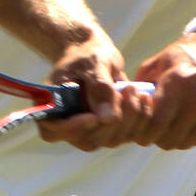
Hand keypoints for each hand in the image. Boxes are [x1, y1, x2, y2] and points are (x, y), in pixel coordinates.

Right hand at [37, 30, 153, 151]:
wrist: (97, 55)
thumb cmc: (88, 55)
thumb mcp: (93, 65)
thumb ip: (100, 88)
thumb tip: (107, 117)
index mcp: (51, 109)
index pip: (55, 131)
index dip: (75, 128)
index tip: (94, 116)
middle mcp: (68, 127)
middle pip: (89, 140)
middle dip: (113, 119)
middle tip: (127, 89)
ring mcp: (89, 132)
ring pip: (111, 140)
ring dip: (129, 117)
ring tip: (133, 89)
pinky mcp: (110, 131)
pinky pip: (127, 135)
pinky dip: (139, 119)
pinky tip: (144, 98)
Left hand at [129, 30, 195, 150]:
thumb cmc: (193, 53)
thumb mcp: (164, 59)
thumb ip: (142, 82)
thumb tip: (124, 103)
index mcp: (179, 82)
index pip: (155, 124)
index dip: (144, 133)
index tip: (141, 133)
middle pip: (171, 139)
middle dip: (159, 138)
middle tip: (157, 130)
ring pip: (188, 142)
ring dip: (178, 137)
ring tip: (175, 124)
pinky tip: (194, 122)